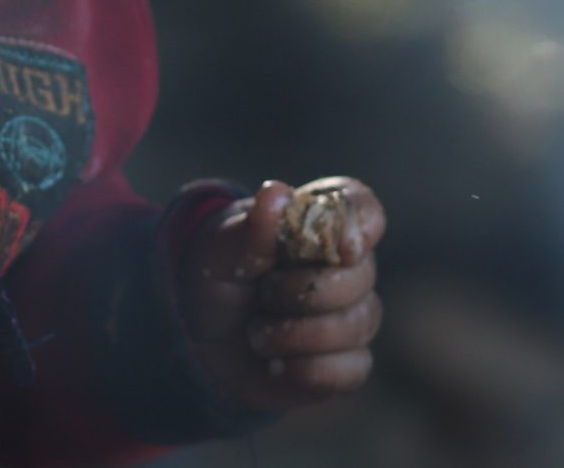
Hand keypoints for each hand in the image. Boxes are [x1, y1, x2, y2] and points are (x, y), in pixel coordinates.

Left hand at [176, 177, 385, 410]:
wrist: (201, 335)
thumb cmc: (217, 276)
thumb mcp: (217, 250)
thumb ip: (249, 229)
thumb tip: (277, 193)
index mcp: (318, 221)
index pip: (362, 208)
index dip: (357, 224)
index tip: (338, 248)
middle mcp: (346, 265)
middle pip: (360, 275)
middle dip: (302, 292)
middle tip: (262, 295)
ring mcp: (351, 314)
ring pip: (357, 325)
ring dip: (296, 334)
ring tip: (256, 333)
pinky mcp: (346, 361)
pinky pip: (353, 369)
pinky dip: (308, 370)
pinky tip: (277, 364)